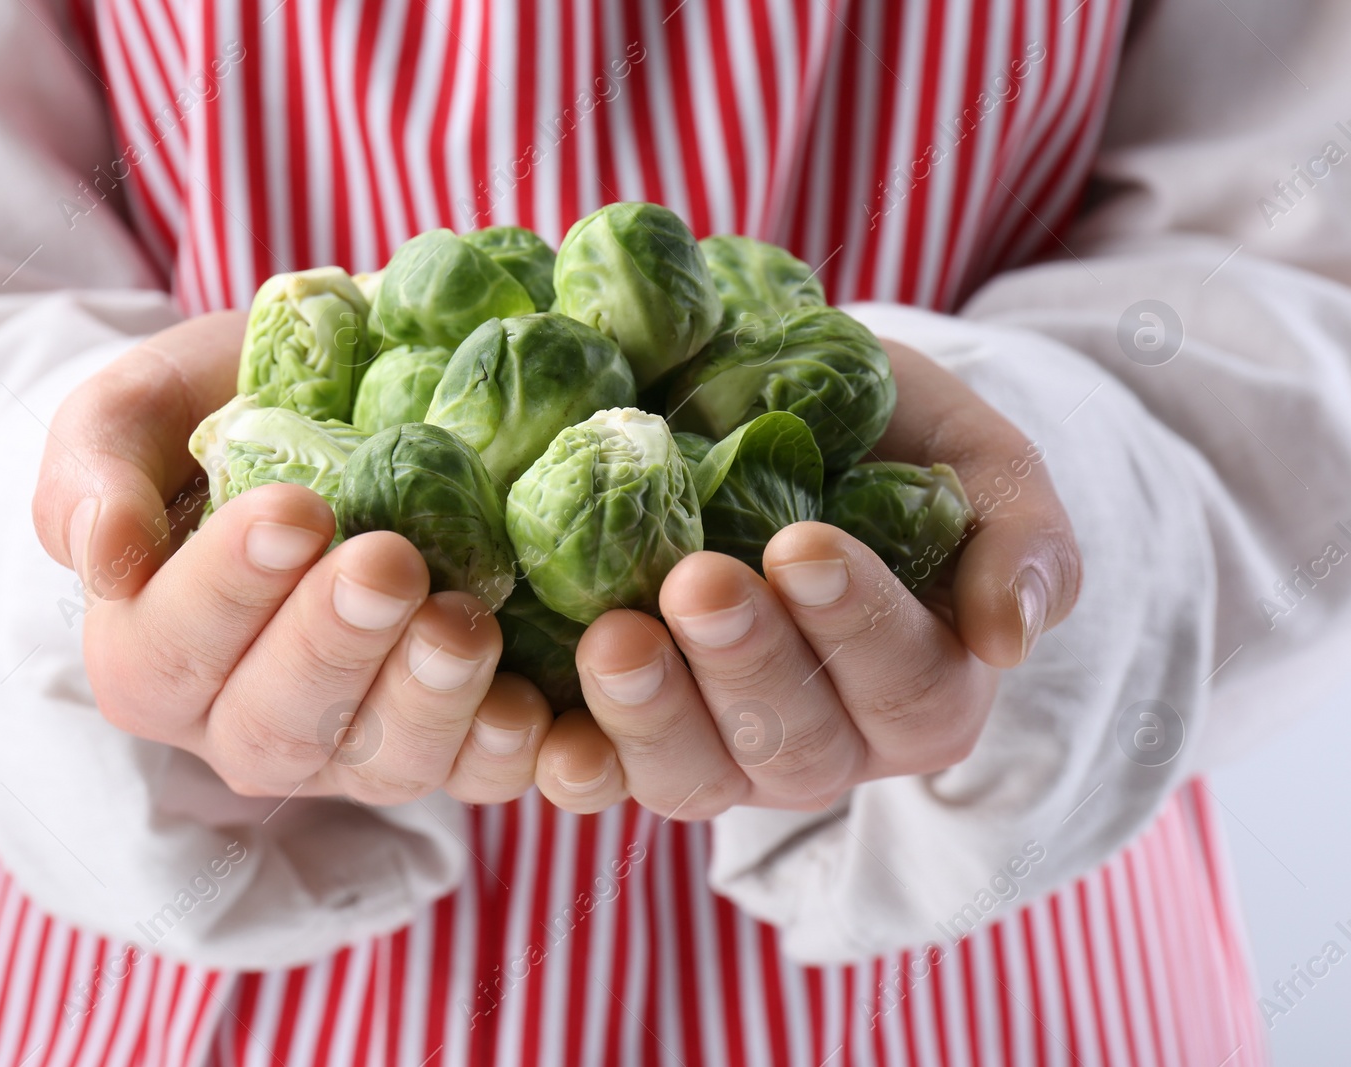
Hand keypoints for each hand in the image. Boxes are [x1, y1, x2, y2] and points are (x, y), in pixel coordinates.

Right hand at [31, 312, 549, 805]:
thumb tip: (103, 555)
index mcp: (153, 658)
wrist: (330, 417)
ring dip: (428, 701)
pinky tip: (537, 707)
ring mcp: (352, 749)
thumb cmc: (217, 413)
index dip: (229, 589)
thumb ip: (94, 474)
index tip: (294, 509)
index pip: (170, 651)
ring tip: (463, 619)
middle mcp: (247, 725)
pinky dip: (512, 752)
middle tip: (387, 561)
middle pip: (277, 726)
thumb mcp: (138, 412)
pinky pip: (481, 775)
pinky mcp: (448, 745)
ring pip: (383, 765)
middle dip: (334, 644)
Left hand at [534, 341, 1082, 816]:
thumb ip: (1020, 536)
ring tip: (612, 636)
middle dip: (746, 665)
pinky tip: (539, 722)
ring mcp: (725, 752)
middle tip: (698, 582)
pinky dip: (572, 758)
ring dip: (652, 715)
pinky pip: (602, 776)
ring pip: (697, 778)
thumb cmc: (893, 442)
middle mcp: (828, 745)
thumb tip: (1008, 639)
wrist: (786, 428)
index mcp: (923, 690)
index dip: (859, 625)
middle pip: (796, 745)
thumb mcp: (977, 461)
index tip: (806, 544)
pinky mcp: (633, 739)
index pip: (908, 685)